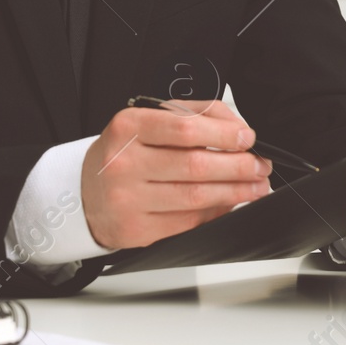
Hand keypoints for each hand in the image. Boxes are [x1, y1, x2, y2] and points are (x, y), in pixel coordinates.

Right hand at [81, 99, 273, 249]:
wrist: (85, 190)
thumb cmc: (124, 152)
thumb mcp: (149, 119)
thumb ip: (194, 115)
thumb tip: (236, 130)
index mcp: (129, 127)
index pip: (185, 129)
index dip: (224, 134)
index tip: (247, 137)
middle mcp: (124, 163)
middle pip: (195, 165)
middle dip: (238, 166)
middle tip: (259, 165)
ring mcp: (128, 200)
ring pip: (195, 197)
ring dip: (235, 191)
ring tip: (255, 185)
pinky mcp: (136, 229)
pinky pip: (188, 221)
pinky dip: (216, 211)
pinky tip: (229, 202)